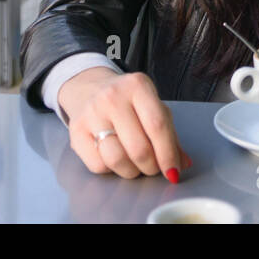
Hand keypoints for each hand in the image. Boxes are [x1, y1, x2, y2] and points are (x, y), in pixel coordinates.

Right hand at [57, 68, 188, 179]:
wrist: (89, 87)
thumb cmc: (127, 101)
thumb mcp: (152, 106)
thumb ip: (169, 134)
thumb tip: (182, 164)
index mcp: (137, 86)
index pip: (158, 126)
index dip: (168, 154)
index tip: (173, 172)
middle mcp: (112, 97)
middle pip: (139, 148)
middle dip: (151, 167)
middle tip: (153, 167)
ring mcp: (91, 113)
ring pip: (117, 160)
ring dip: (132, 171)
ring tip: (135, 165)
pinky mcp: (76, 131)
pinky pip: (98, 165)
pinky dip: (111, 169)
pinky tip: (114, 157)